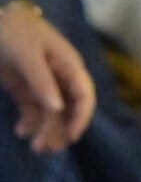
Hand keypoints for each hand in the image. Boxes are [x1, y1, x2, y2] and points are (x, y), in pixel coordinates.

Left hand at [0, 0, 95, 151]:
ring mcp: (43, 83)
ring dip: (46, 130)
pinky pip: (34, 109)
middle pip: (69, 108)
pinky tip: (20, 131)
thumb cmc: (15, 33)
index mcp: (68, 66)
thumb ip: (42, 81)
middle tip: (45, 149)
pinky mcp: (27, 87)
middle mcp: (60, 77)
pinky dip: (29, 122)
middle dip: (61, 129)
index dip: (81, 117)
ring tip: (35, 147)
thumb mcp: (27, 56)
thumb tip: (57, 108)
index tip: (71, 137)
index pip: (84, 95)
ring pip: (52, 112)